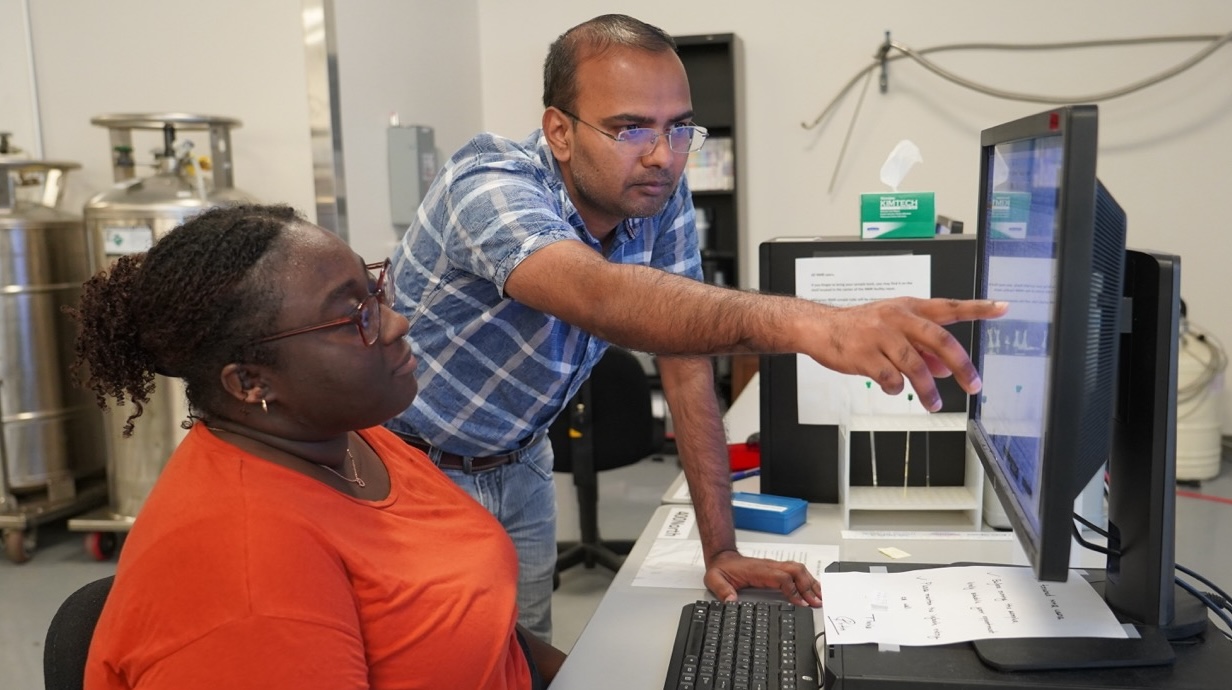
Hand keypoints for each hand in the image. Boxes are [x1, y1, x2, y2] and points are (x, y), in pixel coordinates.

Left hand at [704, 550, 822, 607]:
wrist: (723, 558)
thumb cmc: (722, 569)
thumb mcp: (714, 579)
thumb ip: (722, 590)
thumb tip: (731, 601)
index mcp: (758, 570)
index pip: (781, 577)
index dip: (792, 590)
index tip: (801, 603)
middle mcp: (769, 566)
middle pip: (795, 571)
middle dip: (808, 586)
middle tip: (817, 602)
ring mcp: (774, 566)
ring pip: (798, 569)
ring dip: (811, 582)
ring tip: (821, 597)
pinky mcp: (776, 569)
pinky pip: (796, 571)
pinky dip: (807, 579)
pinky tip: (814, 588)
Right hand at [807, 297, 1007, 410]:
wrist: (819, 328)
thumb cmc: (859, 327)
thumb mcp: (893, 330)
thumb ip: (921, 347)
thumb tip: (945, 368)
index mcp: (909, 308)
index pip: (949, 307)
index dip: (977, 308)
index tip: (1002, 307)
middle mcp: (897, 318)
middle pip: (938, 340)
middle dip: (961, 365)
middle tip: (973, 385)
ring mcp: (880, 335)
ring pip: (915, 366)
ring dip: (927, 389)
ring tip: (933, 403)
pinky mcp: (864, 354)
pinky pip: (890, 378)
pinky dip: (896, 387)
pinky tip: (892, 387)